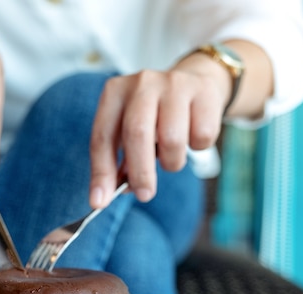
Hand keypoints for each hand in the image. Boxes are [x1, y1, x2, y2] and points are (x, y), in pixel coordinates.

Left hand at [89, 59, 230, 207]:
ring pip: (172, 139)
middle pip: (137, 133)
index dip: (101, 172)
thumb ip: (120, 161)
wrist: (197, 83)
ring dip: (172, 161)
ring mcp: (174, 83)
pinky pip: (201, 136)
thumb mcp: (131, 130)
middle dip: (140, 172)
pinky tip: (192, 135)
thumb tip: (110, 194)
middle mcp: (141, 83)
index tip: (99, 202)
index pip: (102, 137)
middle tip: (144, 195)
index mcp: (115, 93)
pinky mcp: (203, 91)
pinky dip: (197, 147)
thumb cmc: (156, 116)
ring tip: (171, 156)